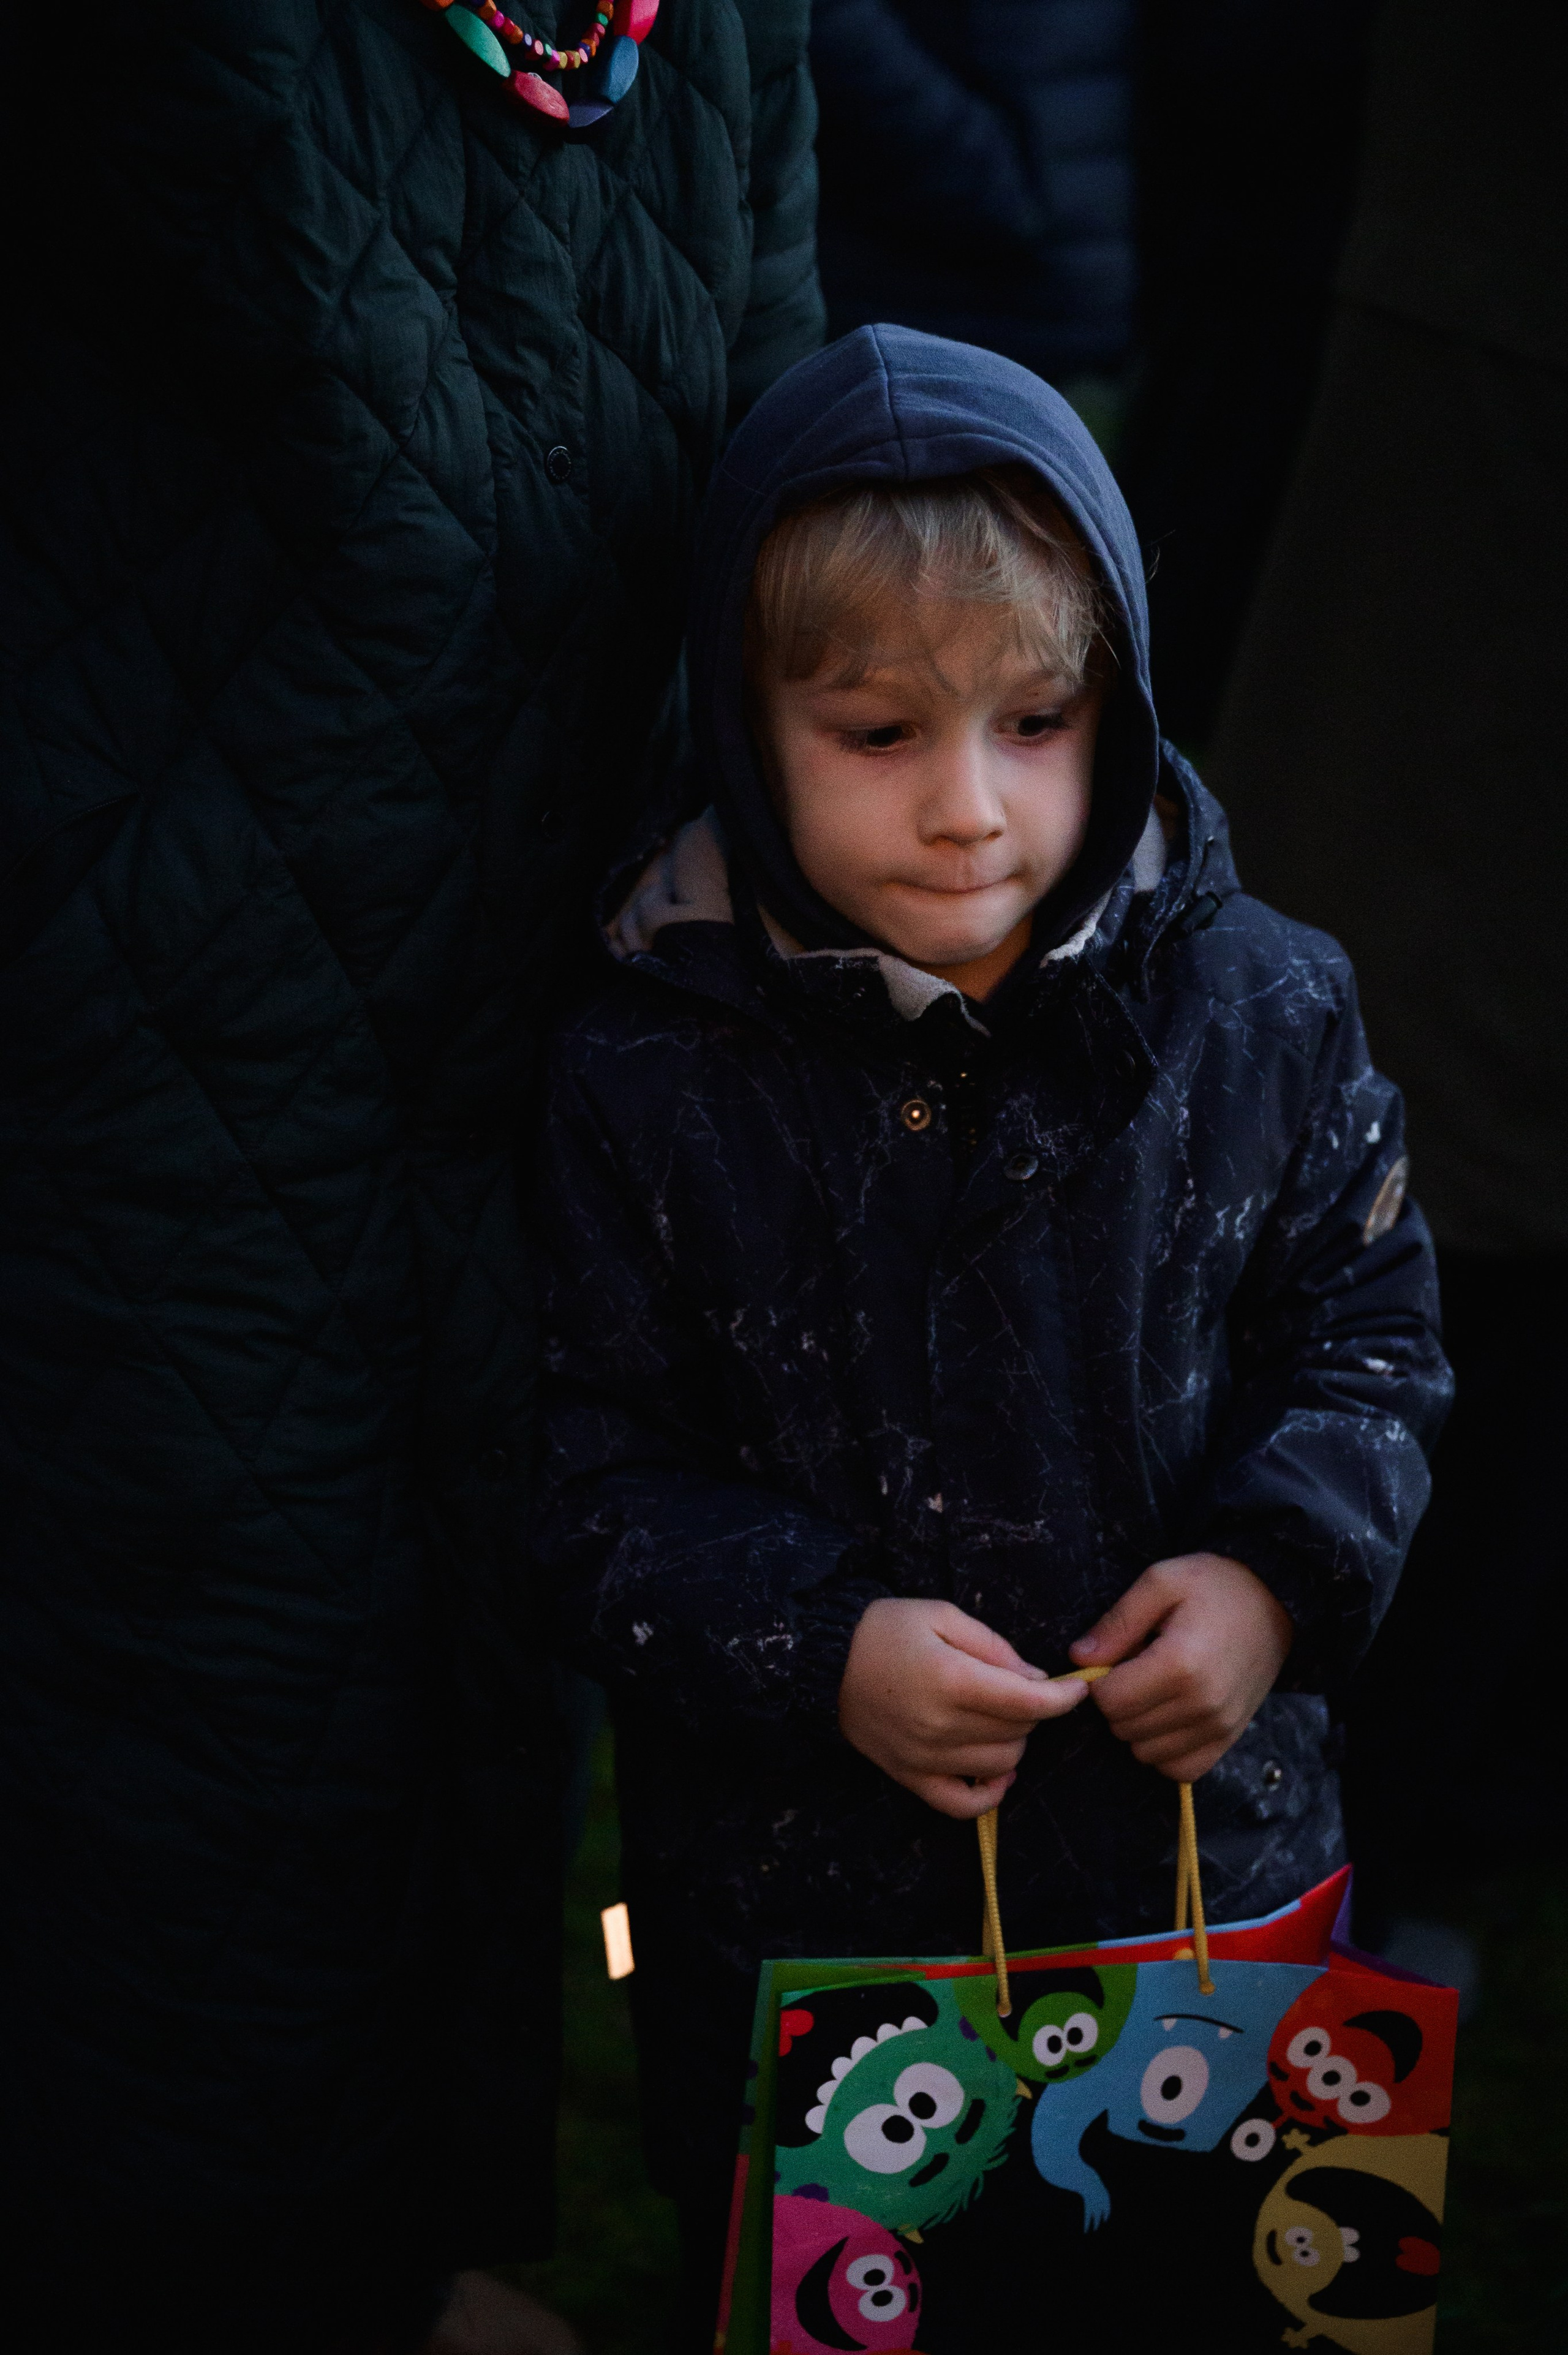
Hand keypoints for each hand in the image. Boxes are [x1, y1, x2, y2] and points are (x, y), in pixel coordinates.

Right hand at [839, 1597, 1088, 1818]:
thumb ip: (993, 1646)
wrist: (826, 1661)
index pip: (1029, 1703)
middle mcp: (941, 1726)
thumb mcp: (942, 1615)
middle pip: (1019, 1731)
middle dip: (1031, 1709)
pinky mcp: (911, 1777)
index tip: (1079, 1688)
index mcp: (951, 1679)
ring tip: (998, 1717)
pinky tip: (997, 1771)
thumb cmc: (885, 1630)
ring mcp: (926, 1758)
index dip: (1064, 1698)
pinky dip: (990, 1793)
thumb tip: (1034, 1680)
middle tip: (1014, 1687)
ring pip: (1001, 1764)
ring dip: (1014, 1741)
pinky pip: (963, 1805)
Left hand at [1070, 1552, 1293, 1781]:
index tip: (1116, 1658)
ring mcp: (1219, 1726)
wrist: (1274, 1601)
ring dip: (1139, 1727)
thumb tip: (1079, 1660)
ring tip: (1156, 1688)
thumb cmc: (1213, 1585)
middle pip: (1124, 1729)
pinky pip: (1181, 1769)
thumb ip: (1117, 1622)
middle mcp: (1202, 1704)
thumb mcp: (1160, 1582)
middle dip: (1119, 1701)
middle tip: (1138, 1669)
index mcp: (1180, 1664)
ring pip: (1147, 1753)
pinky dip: (1165, 1750)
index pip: (1109, 1701)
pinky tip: (1168, 1717)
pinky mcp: (1230, 1738)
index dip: (1100, 1681)